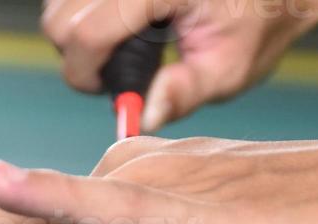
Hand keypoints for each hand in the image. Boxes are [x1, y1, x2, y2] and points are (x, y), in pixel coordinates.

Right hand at [42, 0, 317, 129]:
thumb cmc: (258, 20)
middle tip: (119, 67)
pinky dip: (86, 11)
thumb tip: (140, 118)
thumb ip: (183, 93)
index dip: (86, 74)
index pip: (86, 33)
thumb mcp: (231, 67)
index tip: (107, 91)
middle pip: (59, 18)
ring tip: (126, 39)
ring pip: (58, 3)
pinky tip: (123, 21)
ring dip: (80, 29)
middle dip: (79, 53)